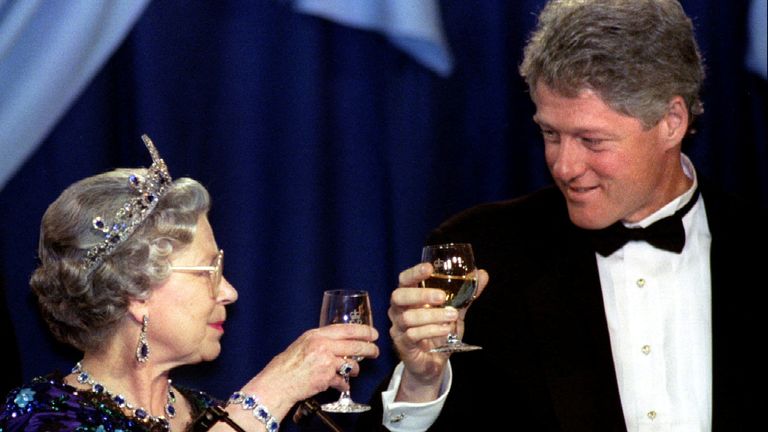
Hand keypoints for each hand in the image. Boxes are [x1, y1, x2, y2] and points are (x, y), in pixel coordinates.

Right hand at [237, 323, 378, 419]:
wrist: (278, 382)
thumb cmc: (287, 364)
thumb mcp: (303, 343)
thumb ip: (321, 340)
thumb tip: (338, 341)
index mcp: (317, 335)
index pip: (347, 329)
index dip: (364, 331)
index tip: (373, 333)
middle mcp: (322, 346)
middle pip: (355, 346)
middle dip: (369, 349)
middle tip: (374, 352)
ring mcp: (326, 362)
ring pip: (351, 365)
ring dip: (355, 369)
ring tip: (354, 371)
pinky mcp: (326, 378)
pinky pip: (342, 381)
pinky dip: (343, 384)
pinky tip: (341, 384)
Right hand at [389, 263, 487, 401]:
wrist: (433, 362)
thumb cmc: (439, 331)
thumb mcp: (455, 310)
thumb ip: (466, 294)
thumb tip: (482, 274)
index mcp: (408, 297)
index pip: (405, 279)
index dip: (414, 273)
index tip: (429, 268)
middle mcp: (398, 310)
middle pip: (399, 296)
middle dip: (421, 294)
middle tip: (441, 296)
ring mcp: (398, 328)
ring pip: (408, 317)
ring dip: (432, 316)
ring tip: (451, 316)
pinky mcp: (402, 344)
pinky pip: (412, 335)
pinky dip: (431, 331)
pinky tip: (445, 330)